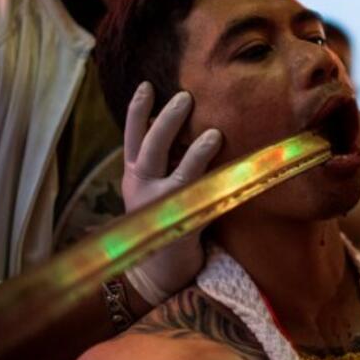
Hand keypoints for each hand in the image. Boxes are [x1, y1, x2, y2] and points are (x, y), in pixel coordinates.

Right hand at [120, 83, 222, 305]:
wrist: (155, 274)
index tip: (146, 85)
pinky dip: (213, 186)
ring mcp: (158, 209)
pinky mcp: (179, 226)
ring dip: (193, 151)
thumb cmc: (161, 222)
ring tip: (214, 132)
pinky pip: (199, 202)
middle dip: (166, 121)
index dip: (137, 112)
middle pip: (148, 149)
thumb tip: (173, 123)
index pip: (131, 138)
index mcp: (133, 177)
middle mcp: (140, 190)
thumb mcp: (152, 188)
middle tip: (184, 96)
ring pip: (174, 174)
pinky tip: (228, 175)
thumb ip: (160, 161)